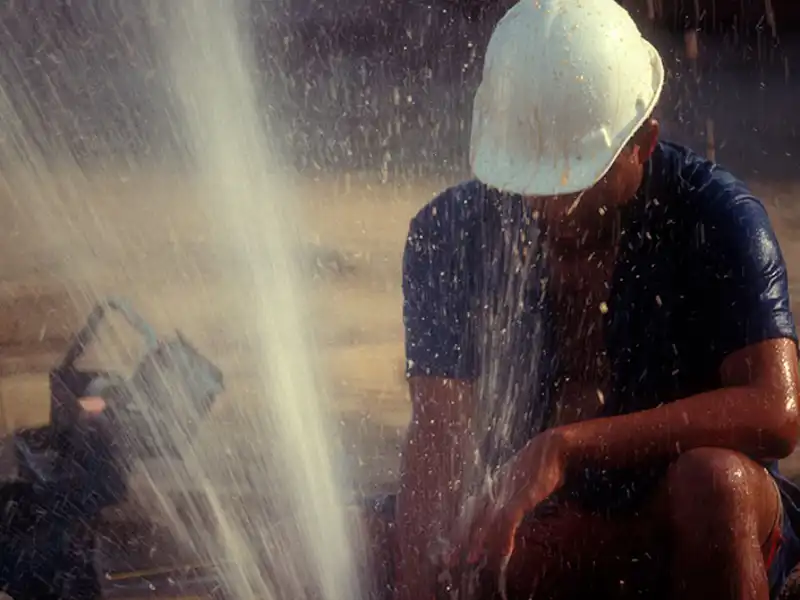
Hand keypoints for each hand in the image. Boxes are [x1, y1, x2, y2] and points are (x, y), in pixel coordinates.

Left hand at [462, 429, 569, 566]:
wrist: (552, 448)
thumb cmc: (536, 466)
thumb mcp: (517, 483)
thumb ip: (508, 497)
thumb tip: (504, 512)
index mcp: (491, 489)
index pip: (471, 513)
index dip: (461, 531)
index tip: (452, 548)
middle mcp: (494, 492)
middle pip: (473, 519)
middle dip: (461, 540)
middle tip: (449, 560)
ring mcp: (507, 494)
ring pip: (488, 521)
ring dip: (479, 541)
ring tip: (472, 560)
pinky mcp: (522, 497)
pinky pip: (510, 520)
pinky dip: (505, 537)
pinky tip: (504, 553)